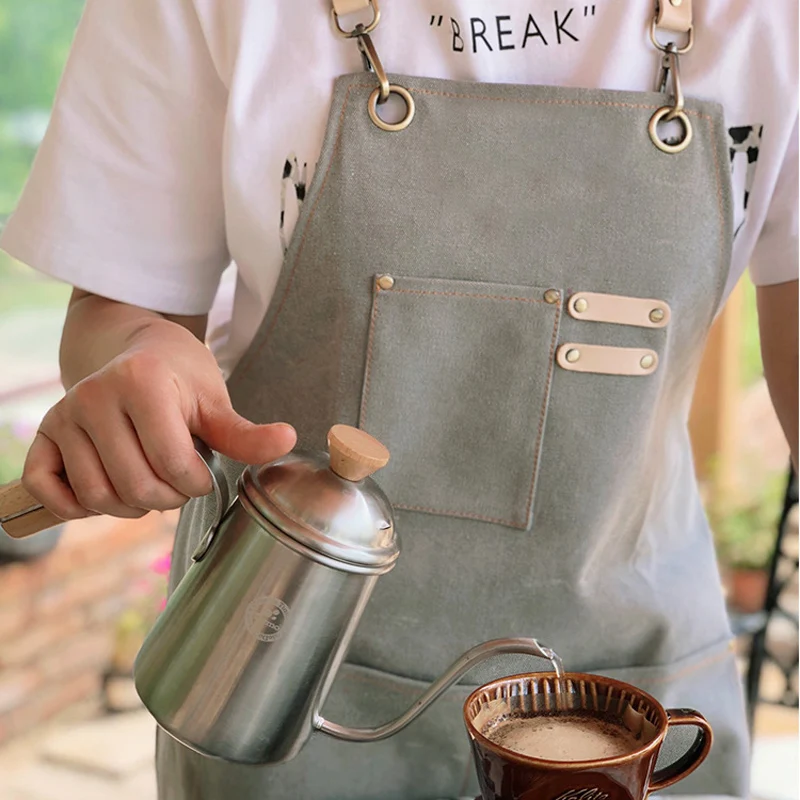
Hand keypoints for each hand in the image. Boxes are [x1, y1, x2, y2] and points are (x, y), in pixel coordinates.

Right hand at [22, 319, 295, 521]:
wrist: (136, 351)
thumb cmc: (182, 376)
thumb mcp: (215, 400)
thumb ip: (244, 433)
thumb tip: (289, 440)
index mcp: (144, 383)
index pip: (174, 464)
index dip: (196, 484)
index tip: (203, 474)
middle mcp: (95, 395)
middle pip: (137, 486)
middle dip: (168, 498)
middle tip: (178, 483)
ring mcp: (65, 414)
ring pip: (97, 495)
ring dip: (130, 506)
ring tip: (150, 484)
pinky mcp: (44, 433)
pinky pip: (46, 487)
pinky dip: (75, 506)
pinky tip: (105, 493)